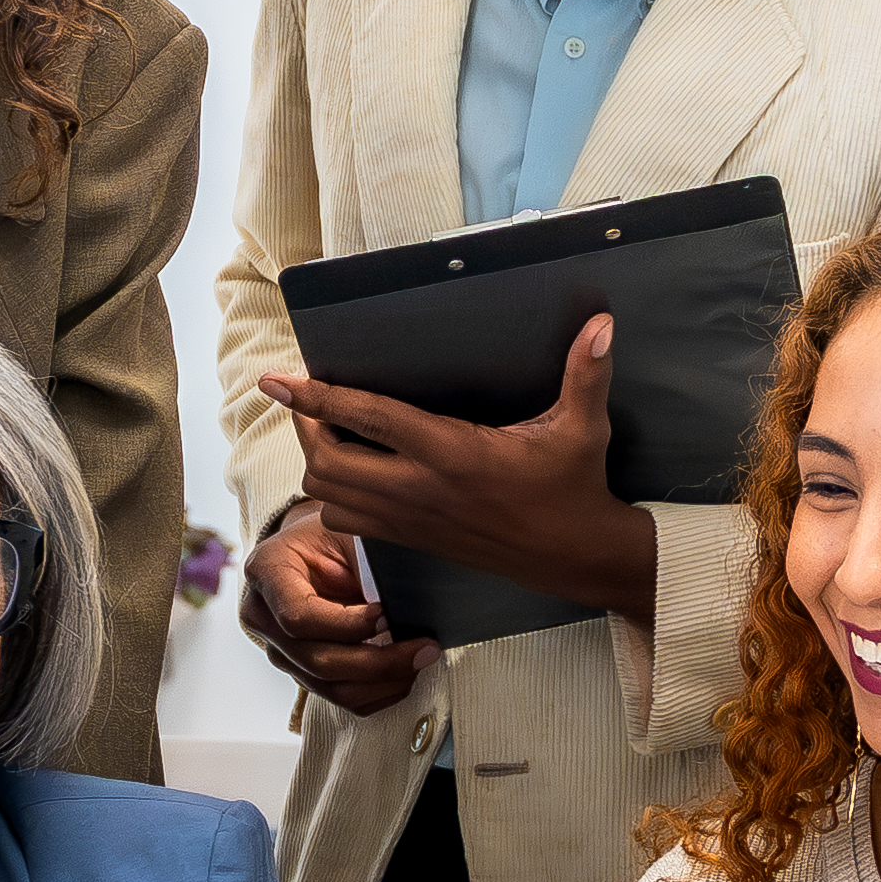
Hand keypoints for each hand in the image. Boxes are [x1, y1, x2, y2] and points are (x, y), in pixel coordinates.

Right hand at [232, 502, 437, 718]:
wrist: (320, 547)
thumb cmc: (334, 534)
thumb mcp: (351, 528)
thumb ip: (370, 557)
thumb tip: (415, 588)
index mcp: (267, 570)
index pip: (298, 616)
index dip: (347, 624)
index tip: (387, 613)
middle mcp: (264, 616)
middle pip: (318, 660)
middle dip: (379, 661)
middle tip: (425, 647)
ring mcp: (281, 650)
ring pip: (331, 687)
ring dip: (383, 681)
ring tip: (421, 659)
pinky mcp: (302, 671)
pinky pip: (341, 698)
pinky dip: (379, 693)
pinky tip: (405, 673)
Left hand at [259, 320, 658, 627]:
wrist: (574, 557)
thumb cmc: (574, 488)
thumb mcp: (583, 429)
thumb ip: (587, 374)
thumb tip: (603, 323)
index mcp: (454, 455)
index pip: (371, 420)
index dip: (320, 398)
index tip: (278, 380)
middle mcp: (422, 490)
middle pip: (330, 465)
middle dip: (307, 430)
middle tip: (306, 400)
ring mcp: (412, 521)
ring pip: (330, 499)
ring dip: (316, 466)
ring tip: (322, 432)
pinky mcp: (413, 540)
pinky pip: (349, 524)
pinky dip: (333, 499)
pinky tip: (346, 471)